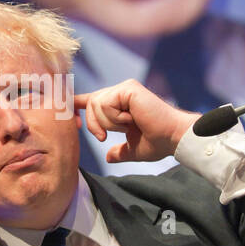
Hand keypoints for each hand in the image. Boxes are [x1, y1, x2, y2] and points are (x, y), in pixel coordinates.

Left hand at [74, 80, 199, 163]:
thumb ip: (119, 151)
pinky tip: (131, 119)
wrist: (173, 138)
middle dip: (92, 125)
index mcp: (120, 104)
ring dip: (108, 123)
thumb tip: (109, 156)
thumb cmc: (158, 143)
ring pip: (95, 104)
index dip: (76, 105)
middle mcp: (121, 92)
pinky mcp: (128, 88)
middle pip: (89, 103)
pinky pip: (105, 104)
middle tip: (104, 137)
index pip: (92, 100)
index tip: (71, 119)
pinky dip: (114, 118)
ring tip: (128, 125)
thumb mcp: (133, 149)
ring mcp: (125, 88)